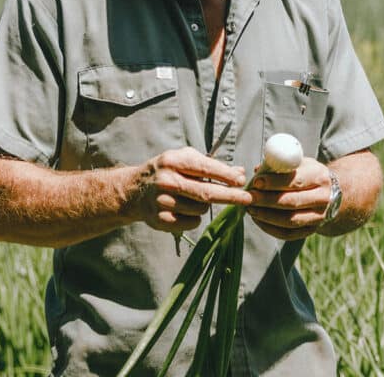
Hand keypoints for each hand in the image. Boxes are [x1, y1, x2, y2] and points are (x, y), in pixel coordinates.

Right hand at [131, 147, 252, 233]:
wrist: (135, 190)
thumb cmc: (166, 171)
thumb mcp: (184, 160)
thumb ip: (211, 165)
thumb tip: (240, 173)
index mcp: (173, 161)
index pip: (205, 168)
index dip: (226, 175)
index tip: (241, 181)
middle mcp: (167, 181)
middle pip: (207, 193)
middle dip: (231, 196)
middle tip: (248, 198)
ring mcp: (163, 202)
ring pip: (202, 208)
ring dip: (205, 205)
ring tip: (193, 198)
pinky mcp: (161, 220)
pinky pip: (193, 222)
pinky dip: (195, 218)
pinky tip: (184, 209)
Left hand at [247, 157, 331, 240]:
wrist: (328, 192)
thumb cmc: (305, 173)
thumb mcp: (297, 163)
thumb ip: (278, 165)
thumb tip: (256, 171)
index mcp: (319, 177)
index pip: (296, 181)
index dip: (274, 182)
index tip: (256, 182)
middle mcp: (323, 198)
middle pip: (292, 202)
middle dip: (266, 200)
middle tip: (248, 197)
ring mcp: (319, 216)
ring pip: (290, 220)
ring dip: (266, 216)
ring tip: (250, 208)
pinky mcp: (312, 230)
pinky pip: (289, 233)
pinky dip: (270, 228)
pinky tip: (257, 219)